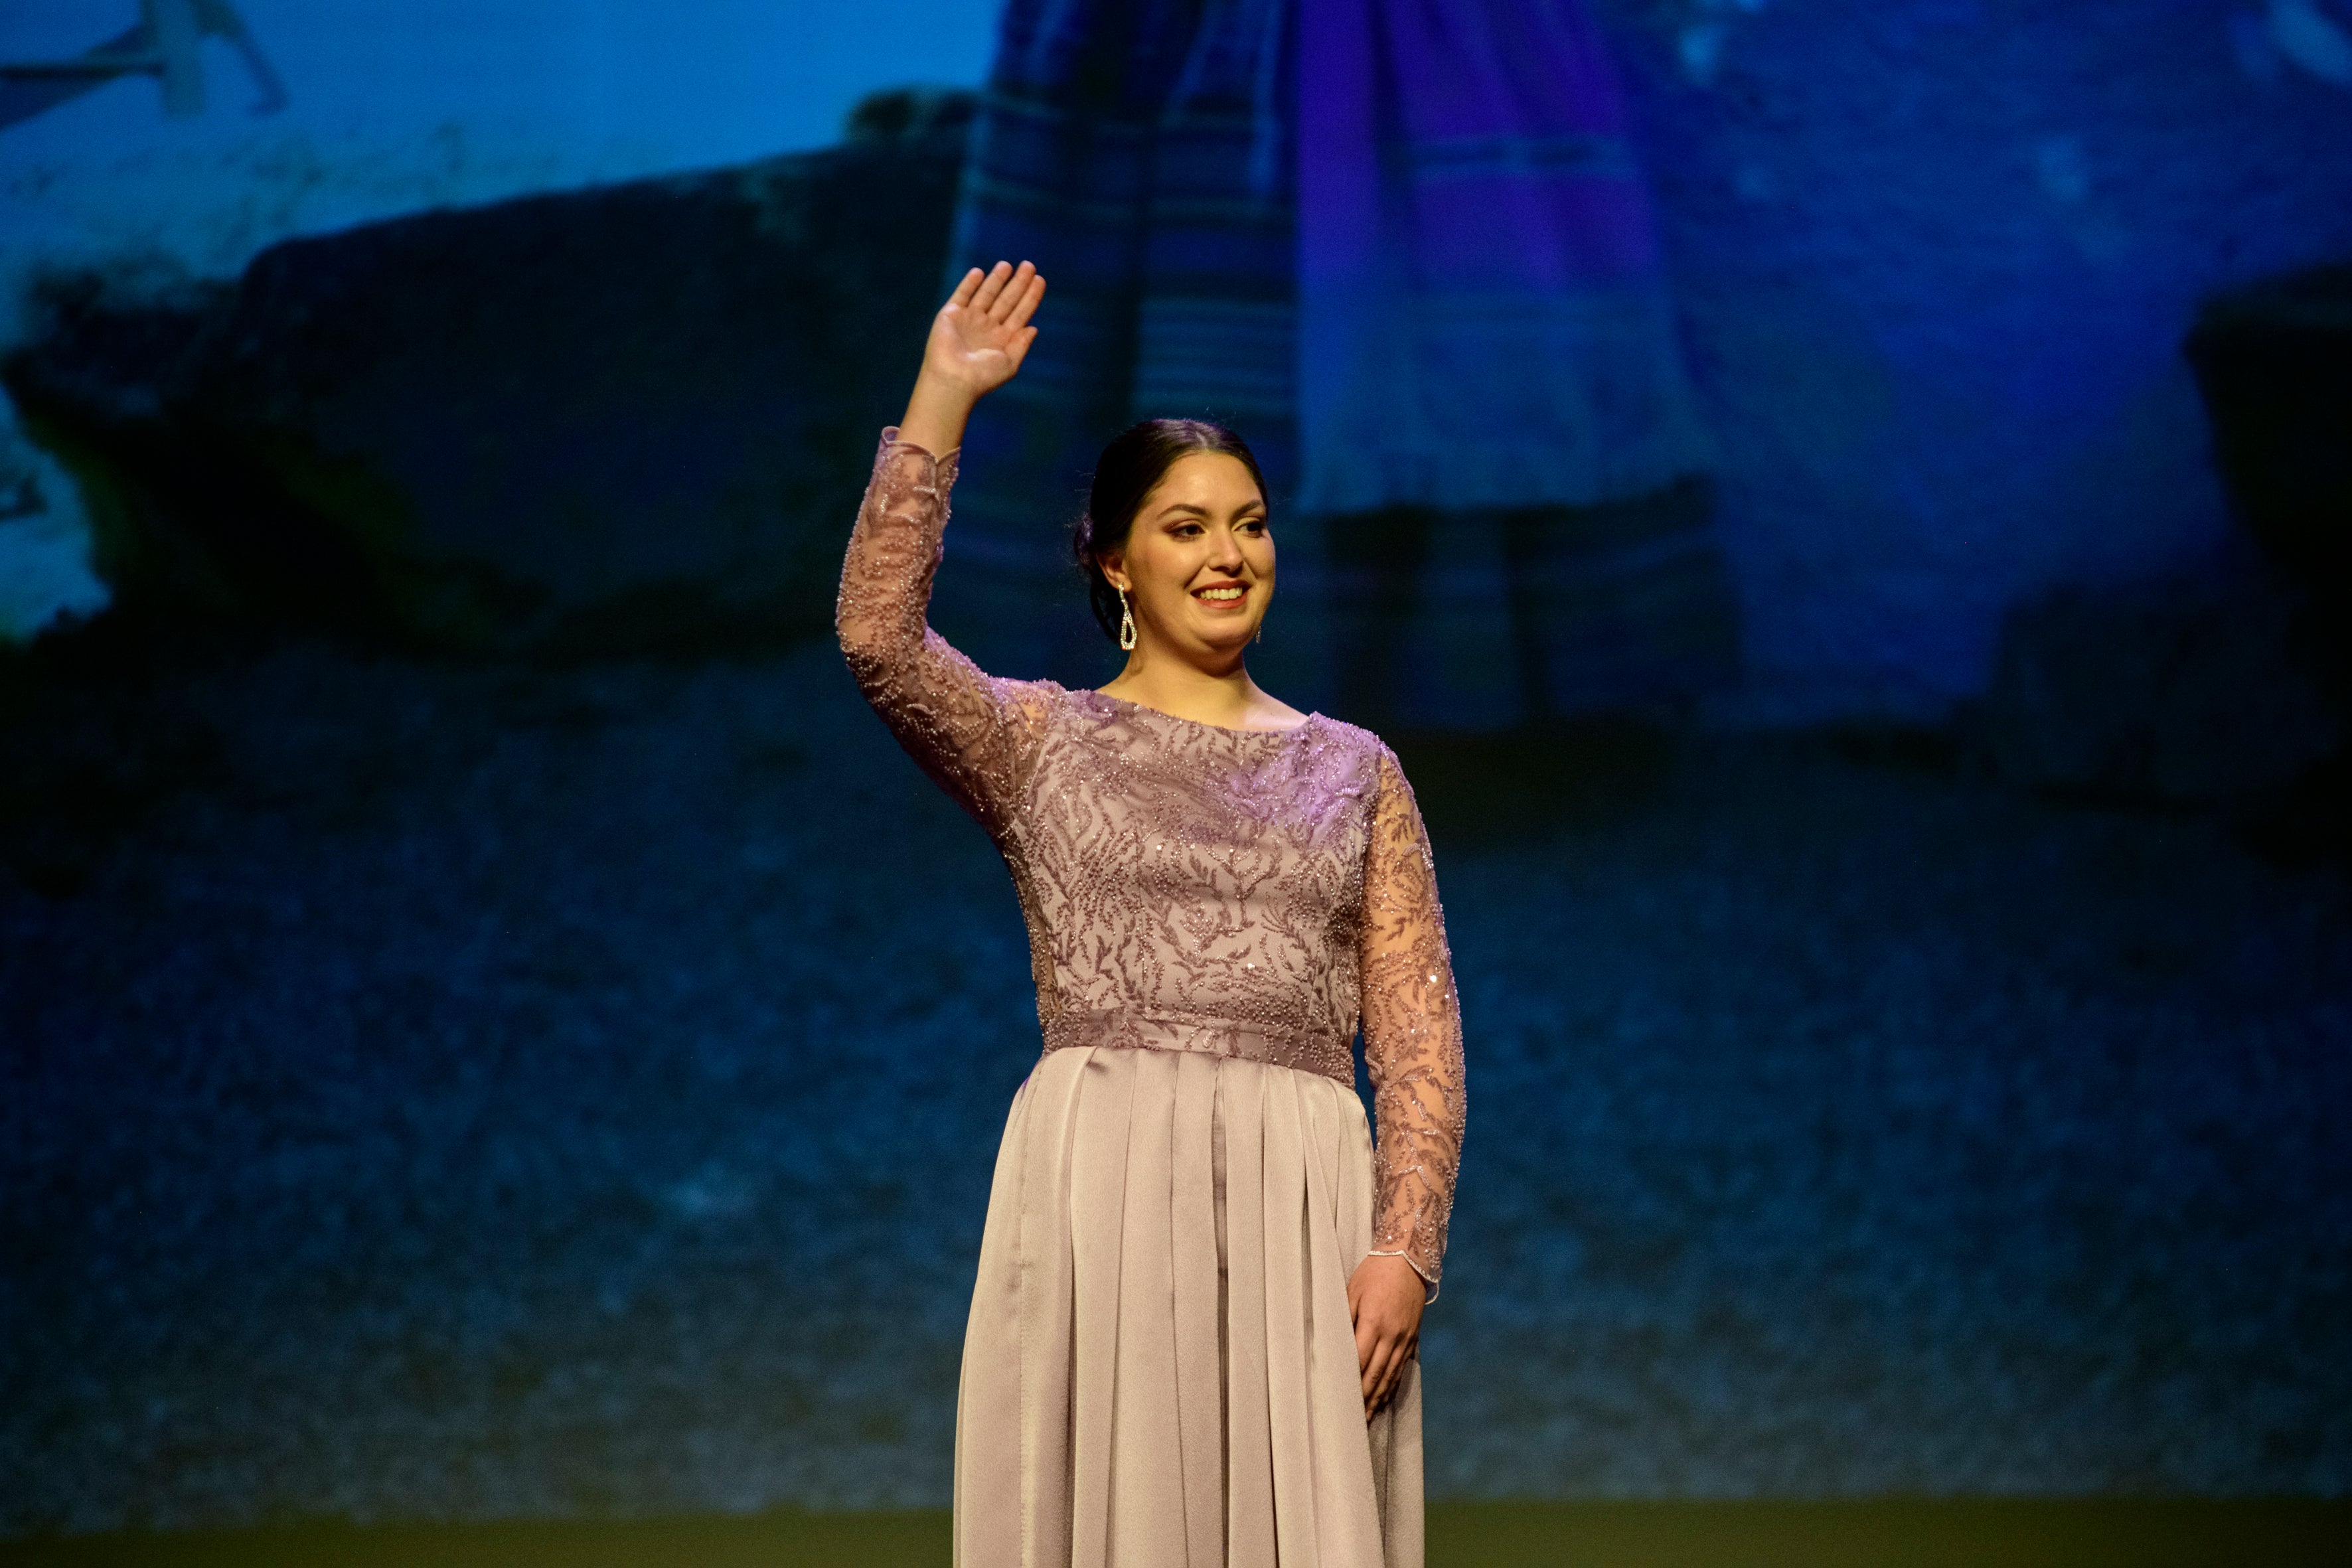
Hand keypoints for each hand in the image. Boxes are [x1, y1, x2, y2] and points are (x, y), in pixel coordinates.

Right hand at [898, 261, 1045, 452]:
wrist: (953, 380)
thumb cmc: (982, 377)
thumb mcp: (1010, 363)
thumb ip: (1022, 344)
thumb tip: (1034, 328)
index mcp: (1003, 339)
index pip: (1021, 312)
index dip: (1031, 296)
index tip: (1040, 280)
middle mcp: (987, 327)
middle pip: (1006, 300)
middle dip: (1018, 283)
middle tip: (1029, 265)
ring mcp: (969, 320)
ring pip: (986, 294)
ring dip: (996, 279)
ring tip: (1007, 265)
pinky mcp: (951, 315)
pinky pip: (962, 295)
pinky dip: (969, 284)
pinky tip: (979, 273)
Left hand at [1347, 1253, 1424, 1416]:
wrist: (1409, 1259)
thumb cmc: (1374, 1272)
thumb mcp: (1352, 1291)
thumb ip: (1343, 1318)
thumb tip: (1330, 1343)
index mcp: (1374, 1323)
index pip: (1359, 1361)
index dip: (1349, 1383)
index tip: (1338, 1400)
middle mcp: (1392, 1335)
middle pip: (1376, 1374)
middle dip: (1363, 1399)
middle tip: (1351, 1421)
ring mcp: (1405, 1338)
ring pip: (1390, 1375)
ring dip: (1378, 1398)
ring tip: (1367, 1417)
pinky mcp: (1413, 1338)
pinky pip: (1401, 1368)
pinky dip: (1392, 1386)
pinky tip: (1385, 1398)